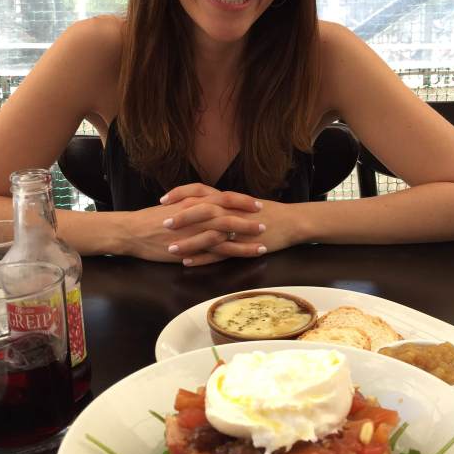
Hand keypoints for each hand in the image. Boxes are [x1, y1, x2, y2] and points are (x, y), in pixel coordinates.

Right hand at [117, 185, 264, 263]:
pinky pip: (217, 250)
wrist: (133, 231)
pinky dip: (233, 252)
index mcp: (195, 201)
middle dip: (249, 218)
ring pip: (227, 233)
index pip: (224, 197)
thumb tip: (208, 203)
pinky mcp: (192, 247)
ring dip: (246, 237)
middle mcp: (198, 213)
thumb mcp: (175, 205)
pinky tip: (244, 256)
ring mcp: (196, 231)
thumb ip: (193, 203)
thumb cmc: (151, 219)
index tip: (257, 204)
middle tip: (265, 221)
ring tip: (263, 242)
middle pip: (230, 213)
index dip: (242, 201)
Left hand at [161, 184, 297, 265]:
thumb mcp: (241, 203)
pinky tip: (188, 262)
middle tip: (162, 223)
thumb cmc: (267, 212)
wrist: (291, 221)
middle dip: (180, 217)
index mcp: (227, 199)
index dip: (179, 195)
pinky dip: (203, 257)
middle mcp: (229, 211)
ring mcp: (236, 229)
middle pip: (200, 211)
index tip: (163, 200)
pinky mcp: (242, 245)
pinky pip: (219, 252)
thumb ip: (221, 203)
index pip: (198, 192)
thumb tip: (202, 202)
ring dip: (187, 241)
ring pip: (207, 234)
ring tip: (169, 248)